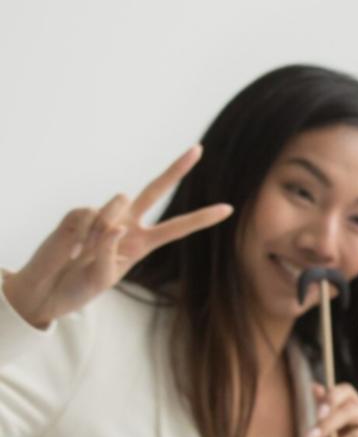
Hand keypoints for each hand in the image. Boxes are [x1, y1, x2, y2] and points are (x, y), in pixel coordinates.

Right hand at [1, 146, 231, 328]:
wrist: (49, 287)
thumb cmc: (81, 286)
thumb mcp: (102, 278)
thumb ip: (109, 251)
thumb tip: (114, 224)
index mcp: (142, 243)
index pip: (178, 227)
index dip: (202, 218)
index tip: (229, 209)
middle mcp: (127, 224)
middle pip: (155, 190)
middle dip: (176, 169)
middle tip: (197, 148)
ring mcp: (104, 215)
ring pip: (117, 205)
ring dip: (102, 232)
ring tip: (84, 254)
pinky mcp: (80, 212)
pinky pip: (90, 214)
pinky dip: (82, 233)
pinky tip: (71, 247)